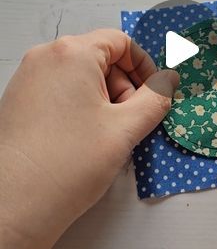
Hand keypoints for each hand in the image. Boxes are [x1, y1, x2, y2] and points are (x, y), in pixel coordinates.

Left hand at [0, 30, 177, 248]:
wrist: (12, 206)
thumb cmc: (67, 165)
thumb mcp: (124, 129)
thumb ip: (156, 98)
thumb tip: (169, 79)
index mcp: (71, 54)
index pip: (120, 42)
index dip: (144, 67)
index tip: (153, 95)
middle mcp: (44, 58)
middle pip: (99, 59)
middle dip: (123, 87)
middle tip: (128, 123)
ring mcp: (27, 79)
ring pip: (80, 77)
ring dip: (102, 100)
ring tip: (105, 138)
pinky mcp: (18, 101)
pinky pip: (60, 91)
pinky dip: (79, 108)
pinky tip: (82, 141)